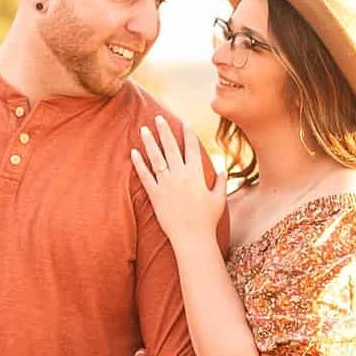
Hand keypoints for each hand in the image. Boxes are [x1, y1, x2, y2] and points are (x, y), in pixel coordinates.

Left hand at [131, 116, 226, 245]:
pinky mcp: (155, 195)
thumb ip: (220, 183)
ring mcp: (166, 184)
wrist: (192, 238)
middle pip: (171, 147)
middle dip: (165, 131)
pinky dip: (139, 164)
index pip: (192, 148)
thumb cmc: (208, 220)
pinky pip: (145, 176)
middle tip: (159, 118)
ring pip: (156, 158)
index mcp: (196, 175)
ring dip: (150, 142)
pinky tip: (133, 152)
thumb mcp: (219, 200)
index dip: (188, 134)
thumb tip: (221, 170)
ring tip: (144, 129)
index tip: (184, 122)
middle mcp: (180, 176)